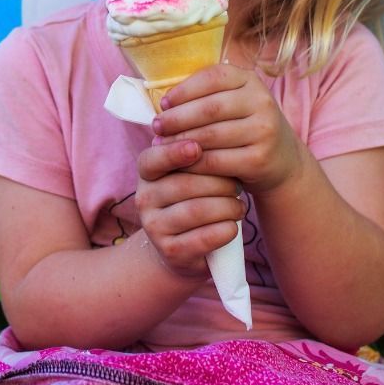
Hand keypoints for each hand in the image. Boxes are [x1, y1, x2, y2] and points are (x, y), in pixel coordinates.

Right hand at [135, 139, 244, 279]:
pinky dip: (225, 230)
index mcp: (146, 174)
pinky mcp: (171, 251)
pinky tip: (233, 227)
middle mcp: (143, 199)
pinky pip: (203, 238)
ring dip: (226, 207)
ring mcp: (154, 227)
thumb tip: (214, 133)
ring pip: (196, 211)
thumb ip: (196, 154)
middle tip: (238, 185)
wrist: (180, 248)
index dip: (174, 153)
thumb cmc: (192, 199)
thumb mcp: (186, 174)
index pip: (152, 159)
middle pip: (184, 184)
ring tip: (239, 206)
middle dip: (219, 183)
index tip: (197, 147)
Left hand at [153, 63, 305, 194]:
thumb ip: (206, 95)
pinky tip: (179, 164)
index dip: (184, 90)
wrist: (282, 160)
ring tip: (161, 145)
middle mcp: (261, 102)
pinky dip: (193, 163)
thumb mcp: (233, 102)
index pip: (212, 77)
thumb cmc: (244, 126)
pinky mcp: (260, 159)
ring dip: (180, 141)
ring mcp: (264, 131)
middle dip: (177, 118)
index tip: (163, 103)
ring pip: (211, 136)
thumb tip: (163, 102)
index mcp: (250, 80)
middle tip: (156, 126)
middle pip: (209, 108)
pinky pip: (216, 161)